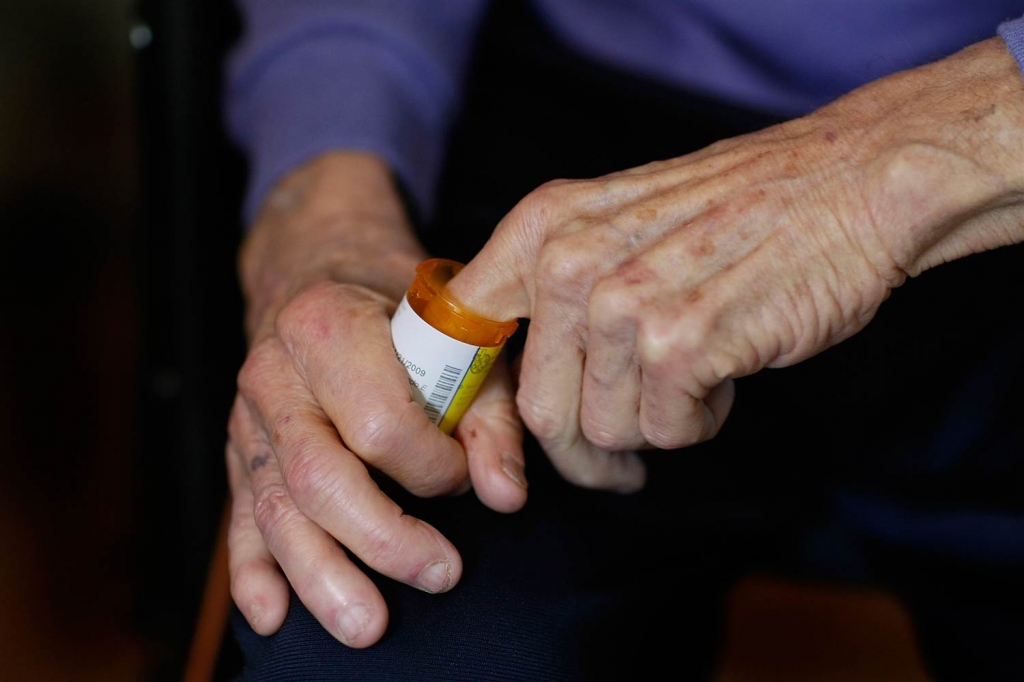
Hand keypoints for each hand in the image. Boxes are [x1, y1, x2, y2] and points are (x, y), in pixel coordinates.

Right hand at [225, 153, 526, 647]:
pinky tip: (273, 616)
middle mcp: (273, 373)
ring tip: (366, 627)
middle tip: (441, 575)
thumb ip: (489, 414)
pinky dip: (252, 573)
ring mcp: (247, 418)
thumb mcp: (459, 335)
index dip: (434, 465)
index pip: (379, 423)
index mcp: (326, 326)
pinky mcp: (240, 455)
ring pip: (275, 510)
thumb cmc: (400, 305)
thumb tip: (505, 495)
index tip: (465, 476)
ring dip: (321, 575)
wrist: (319, 269)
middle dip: (382, 538)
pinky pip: (238, 519)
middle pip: (320, 476)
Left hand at [447, 37, 1023, 484]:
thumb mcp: (618, 221)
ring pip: (605, 432)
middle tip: (624, 456)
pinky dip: (698, 422)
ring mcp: (623, 303)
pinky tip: (724, 378)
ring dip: (655, 424)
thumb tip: (512, 373)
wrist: (850, 184)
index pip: (462, 331)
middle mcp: (569, 261)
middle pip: (541, 412)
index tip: (498, 432)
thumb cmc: (739, 213)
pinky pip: (666, 433)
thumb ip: (554, 285)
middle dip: (586, 448)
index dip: (474, 393)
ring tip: (694, 376)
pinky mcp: (681, 343)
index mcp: (543, 226)